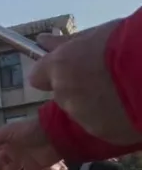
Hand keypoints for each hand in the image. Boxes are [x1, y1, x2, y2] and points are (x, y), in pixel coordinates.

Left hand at [30, 21, 141, 146]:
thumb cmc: (131, 44)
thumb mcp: (99, 35)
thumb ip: (69, 43)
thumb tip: (43, 40)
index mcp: (61, 67)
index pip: (38, 77)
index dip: (53, 74)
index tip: (71, 70)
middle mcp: (65, 95)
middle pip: (63, 96)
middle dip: (79, 90)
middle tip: (108, 80)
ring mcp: (83, 117)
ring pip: (83, 113)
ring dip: (97, 106)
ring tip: (124, 93)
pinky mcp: (103, 133)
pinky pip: (103, 127)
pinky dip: (113, 120)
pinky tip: (132, 108)